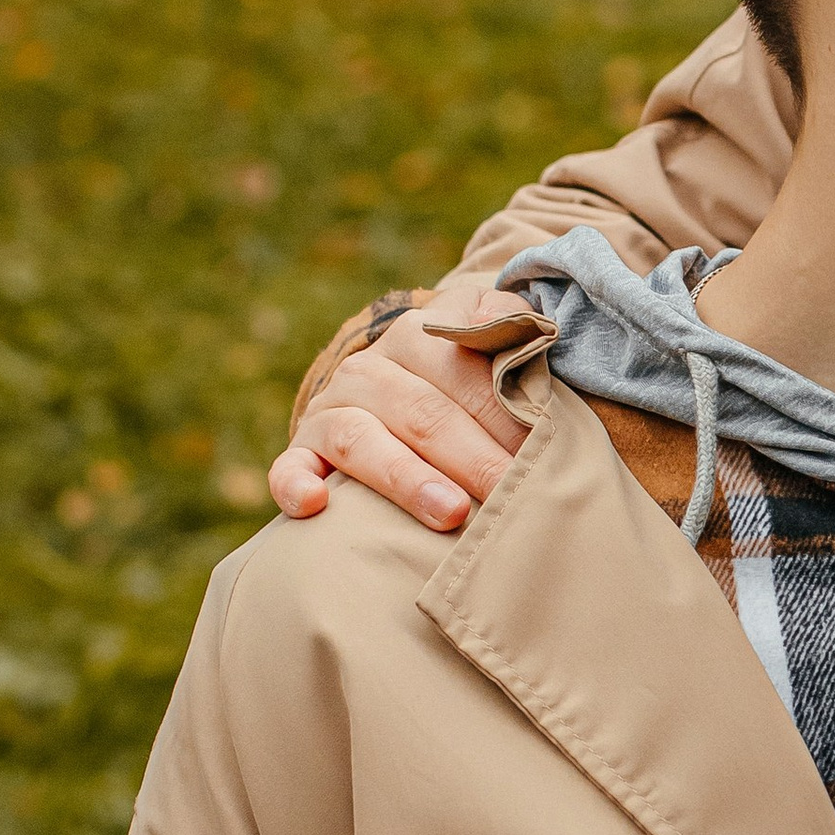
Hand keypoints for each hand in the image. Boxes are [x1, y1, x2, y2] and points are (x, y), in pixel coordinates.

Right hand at [267, 278, 529, 532]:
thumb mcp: (485, 335)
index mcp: (417, 336)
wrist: (397, 391)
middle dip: (474, 458)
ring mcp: (330, 411)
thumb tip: (505, 323)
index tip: (546, 451)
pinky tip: (316, 504)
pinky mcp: (302, 451)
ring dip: (407, 479)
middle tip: (514, 494)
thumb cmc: (463, 377)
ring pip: (362, 441)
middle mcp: (368, 370)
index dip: (506, 412)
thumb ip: (507, 321)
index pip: (462, 372)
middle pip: (423, 414)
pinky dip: (296, 484)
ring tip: (452, 514)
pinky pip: (289, 468)